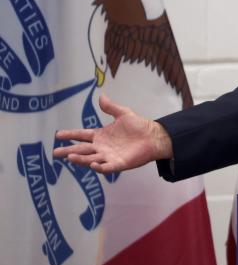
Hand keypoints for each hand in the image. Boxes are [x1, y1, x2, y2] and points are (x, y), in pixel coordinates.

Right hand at [53, 94, 172, 173]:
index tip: (58, 135)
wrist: (154, 136)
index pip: (82, 135)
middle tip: (56, 152)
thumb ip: (111, 107)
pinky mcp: (118, 163)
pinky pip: (107, 167)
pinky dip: (99, 167)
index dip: (70, 135)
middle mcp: (102, 147)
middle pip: (82, 149)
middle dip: (69, 151)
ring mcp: (109, 156)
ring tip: (70, 157)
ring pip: (90, 159)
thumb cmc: (139, 126)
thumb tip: (101, 96)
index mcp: (101, 135)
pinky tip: (93, 164)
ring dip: (80, 159)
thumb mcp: (123, 114)